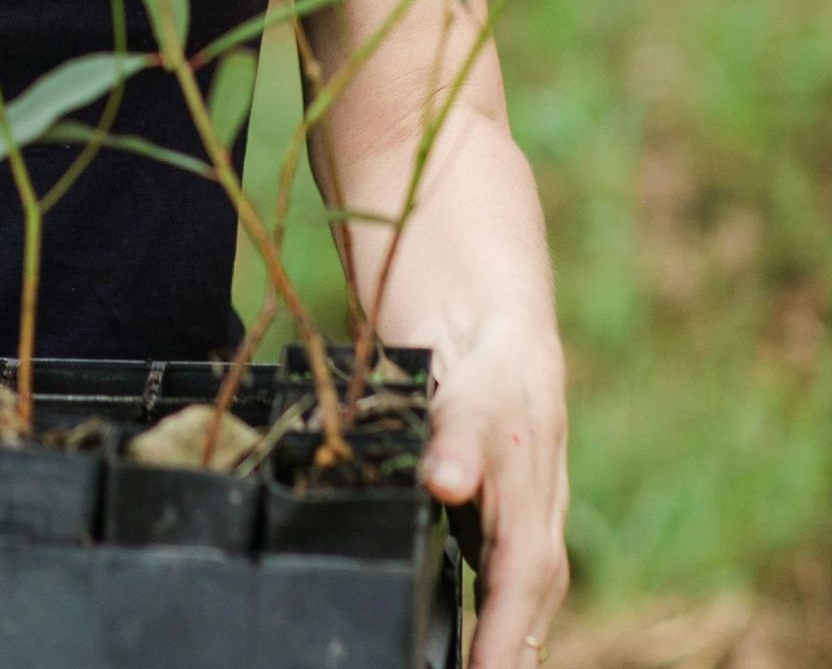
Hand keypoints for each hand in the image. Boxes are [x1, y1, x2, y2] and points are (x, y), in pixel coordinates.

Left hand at [419, 316, 569, 668]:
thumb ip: (455, 444)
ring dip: (501, 646)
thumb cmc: (489, 375)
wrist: (495, 339)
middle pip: (524, 621)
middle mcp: (530, 538)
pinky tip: (465, 643)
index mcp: (529, 516)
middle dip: (506, 658)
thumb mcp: (468, 401)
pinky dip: (488, 625)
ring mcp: (515, 538)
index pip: (516, 598)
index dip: (501, 646)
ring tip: (460, 667)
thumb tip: (445, 483)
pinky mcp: (494, 534)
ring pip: (517, 612)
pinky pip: (498, 594)